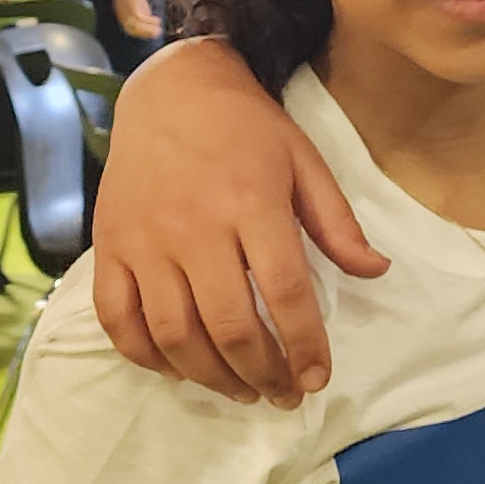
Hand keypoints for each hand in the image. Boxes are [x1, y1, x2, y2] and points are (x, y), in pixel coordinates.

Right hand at [90, 38, 386, 401]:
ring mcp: (143, 241)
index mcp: (250, 203)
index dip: (304, 345)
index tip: (317, 378)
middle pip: (229, 325)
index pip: (284, 292)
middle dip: (263, 374)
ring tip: (243, 390)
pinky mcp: (108, 247)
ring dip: (212, 378)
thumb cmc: (246, 128)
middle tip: (283, 393)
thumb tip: (376, 272)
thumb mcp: (304, 161)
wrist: (169, 90)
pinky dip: (148, 358)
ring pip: (174, 335)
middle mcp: (193, 227)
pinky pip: (118, 320)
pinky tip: (181, 369)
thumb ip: (337, 221)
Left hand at [115, 0, 160, 41]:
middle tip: (156, 34)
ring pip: (135, 25)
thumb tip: (148, 15)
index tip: (150, 33)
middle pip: (131, 28)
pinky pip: (141, 18)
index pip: (129, 26)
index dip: (140, 31)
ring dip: (148, 30)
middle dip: (144, 33)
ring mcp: (125, 8)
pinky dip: (149, 22)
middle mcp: (121, 11)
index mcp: (121, 9)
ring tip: (158, 31)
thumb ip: (142, 6)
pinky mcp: (132, 5)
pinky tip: (158, 21)